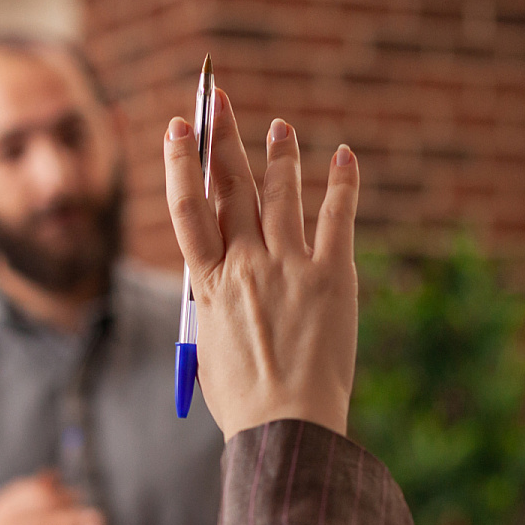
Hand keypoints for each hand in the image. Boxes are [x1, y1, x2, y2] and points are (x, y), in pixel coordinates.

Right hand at [163, 90, 359, 440]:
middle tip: (218, 99)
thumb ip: (213, 302)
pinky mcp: (332, 276)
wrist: (286, 426)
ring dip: (280, 155)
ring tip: (281, 127)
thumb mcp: (208, 347)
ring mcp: (289, 267)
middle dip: (224, 137)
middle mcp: (245, 265)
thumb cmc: (243, 399)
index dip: (183, 162)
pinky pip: (336, 217)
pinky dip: (341, 182)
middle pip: (231, 187)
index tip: (180, 127)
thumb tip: (217, 273)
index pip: (188, 206)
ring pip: (282, 194)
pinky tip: (344, 156)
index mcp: (208, 284)